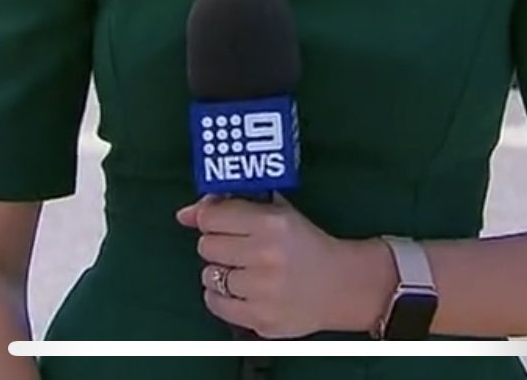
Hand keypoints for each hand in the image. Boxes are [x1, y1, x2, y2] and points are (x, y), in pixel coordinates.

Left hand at [176, 194, 388, 339]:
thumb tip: (185, 214)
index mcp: (272, 224)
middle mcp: (266, 256)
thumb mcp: (278, 213)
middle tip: (239, 248)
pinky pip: (215, 304)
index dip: (211, 219)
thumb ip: (231, 206)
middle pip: (207, 246)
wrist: (341, 285)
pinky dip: (223, 297)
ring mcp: (263, 291)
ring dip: (222, 273)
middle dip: (219, 245)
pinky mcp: (260, 319)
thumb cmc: (306, 246)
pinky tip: (243, 290)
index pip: (211, 217)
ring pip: (209, 276)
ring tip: (246, 271)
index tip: (219, 223)